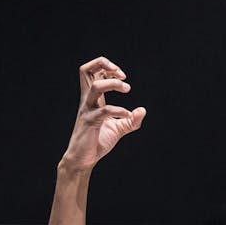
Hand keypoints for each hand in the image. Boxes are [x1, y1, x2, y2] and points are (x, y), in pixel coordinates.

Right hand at [60, 57, 146, 172]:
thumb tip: (142, 110)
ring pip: (96, 86)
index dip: (107, 66)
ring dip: (113, 84)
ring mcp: (87, 110)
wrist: (83, 160)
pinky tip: (128, 115)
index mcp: (92, 98)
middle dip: (104, 63)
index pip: (92, 70)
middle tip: (122, 75)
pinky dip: (119, 110)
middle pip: (85, 69)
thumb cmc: (96, 142)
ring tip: (127, 89)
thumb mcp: (117, 129)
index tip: (122, 76)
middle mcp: (87, 100)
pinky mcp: (90, 123)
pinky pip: (104, 111)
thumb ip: (131, 120)